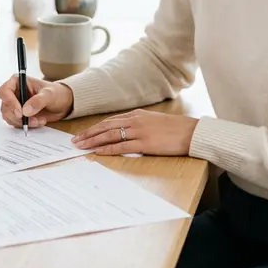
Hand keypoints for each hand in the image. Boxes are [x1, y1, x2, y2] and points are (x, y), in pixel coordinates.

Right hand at [0, 75, 73, 128]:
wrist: (63, 103)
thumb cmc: (56, 93)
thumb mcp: (49, 94)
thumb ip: (38, 101)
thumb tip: (25, 111)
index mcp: (18, 82)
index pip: (4, 92)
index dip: (10, 102)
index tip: (20, 112)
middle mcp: (13, 93)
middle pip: (5, 107)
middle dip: (17, 116)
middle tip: (32, 120)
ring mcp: (15, 105)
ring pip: (9, 117)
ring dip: (22, 122)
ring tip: (38, 121)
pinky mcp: (19, 115)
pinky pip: (15, 123)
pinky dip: (25, 125)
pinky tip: (38, 122)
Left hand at [72, 110, 197, 155]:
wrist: (192, 132)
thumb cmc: (175, 129)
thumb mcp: (154, 121)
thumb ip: (139, 124)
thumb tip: (126, 132)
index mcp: (137, 114)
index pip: (110, 121)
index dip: (94, 128)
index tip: (83, 133)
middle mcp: (135, 120)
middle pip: (105, 126)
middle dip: (88, 134)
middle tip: (75, 141)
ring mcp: (139, 131)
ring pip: (110, 135)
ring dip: (94, 141)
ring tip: (82, 146)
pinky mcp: (145, 143)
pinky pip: (122, 146)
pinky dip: (108, 149)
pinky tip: (98, 152)